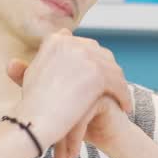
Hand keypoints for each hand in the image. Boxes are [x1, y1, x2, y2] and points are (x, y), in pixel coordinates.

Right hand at [5, 30, 131, 157]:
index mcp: (55, 40)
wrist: (34, 122)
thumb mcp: (35, 71)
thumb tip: (62, 35)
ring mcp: (84, 55)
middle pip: (100, 54)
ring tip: (121, 98)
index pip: (83, 46)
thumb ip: (49, 55)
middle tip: (112, 87)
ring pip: (112, 69)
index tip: (96, 76)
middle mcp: (70, 42)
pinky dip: (123, 95)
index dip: (92, 61)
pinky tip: (125, 107)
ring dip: (118, 84)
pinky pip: (118, 83)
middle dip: (107, 70)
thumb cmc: (32, 104)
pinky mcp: (97, 72)